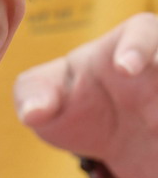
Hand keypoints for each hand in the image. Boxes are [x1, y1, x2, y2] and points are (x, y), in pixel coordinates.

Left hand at [13, 13, 157, 177]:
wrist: (110, 140)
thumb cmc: (76, 105)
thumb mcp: (46, 100)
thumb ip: (32, 97)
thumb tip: (34, 112)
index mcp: (122, 49)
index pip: (142, 31)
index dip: (138, 46)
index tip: (125, 68)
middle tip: (150, 115)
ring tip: (152, 129)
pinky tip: (153, 146)